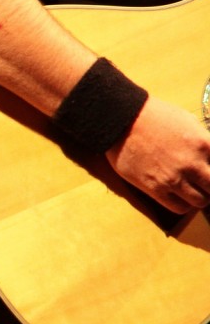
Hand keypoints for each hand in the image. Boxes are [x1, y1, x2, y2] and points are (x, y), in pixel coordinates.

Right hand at [105, 96, 209, 213]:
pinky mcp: (155, 188)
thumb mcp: (187, 120)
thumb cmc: (153, 116)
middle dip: (209, 185)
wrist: (122, 120)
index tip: (208, 171)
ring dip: (199, 196)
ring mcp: (174, 178)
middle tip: (203, 183)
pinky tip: (178, 195)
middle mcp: (193, 164)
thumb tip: (209, 153)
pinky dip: (183, 204)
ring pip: (200, 201)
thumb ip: (203, 139)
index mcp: (204, 144)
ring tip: (191, 190)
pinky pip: (179, 207)